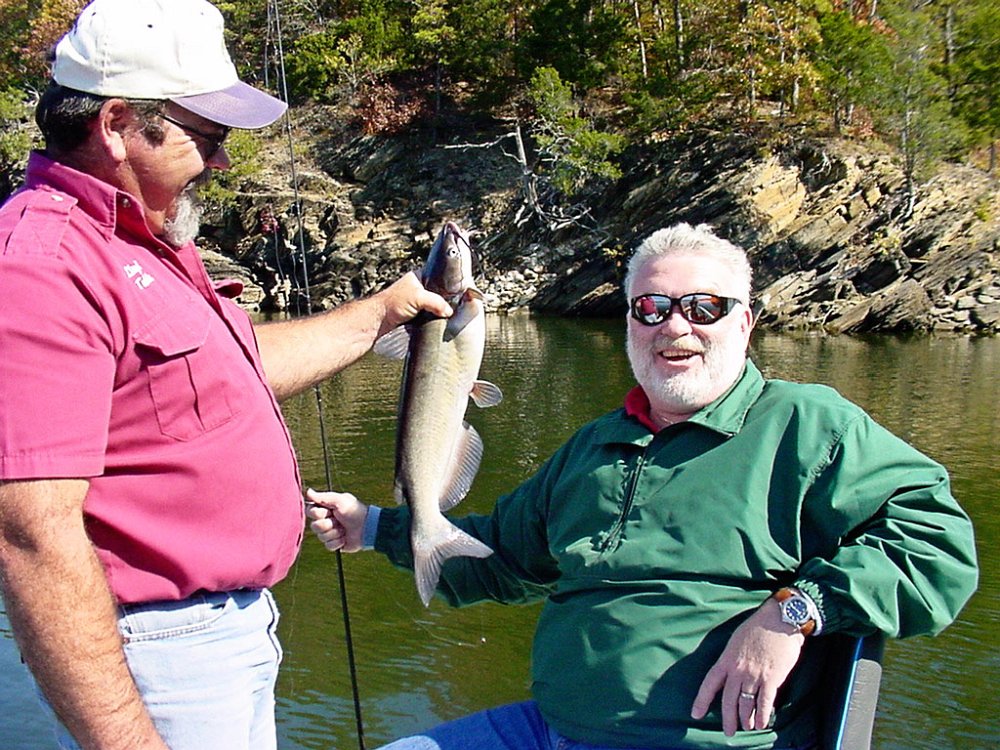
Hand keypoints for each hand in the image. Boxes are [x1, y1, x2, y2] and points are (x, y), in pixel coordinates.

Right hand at [305, 488, 369, 552]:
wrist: (367, 527)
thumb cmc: (354, 510)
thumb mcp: (340, 500)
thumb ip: (323, 497)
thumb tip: (308, 491)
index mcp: (325, 509)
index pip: (309, 511)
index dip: (316, 513)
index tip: (327, 511)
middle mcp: (325, 521)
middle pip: (314, 526)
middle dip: (327, 524)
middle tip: (338, 520)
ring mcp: (329, 533)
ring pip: (321, 537)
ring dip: (334, 532)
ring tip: (344, 529)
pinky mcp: (334, 544)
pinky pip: (328, 546)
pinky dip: (338, 542)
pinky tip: (345, 538)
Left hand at [375, 272, 451, 337]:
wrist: (378, 321)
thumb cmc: (392, 304)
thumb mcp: (418, 297)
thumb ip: (436, 302)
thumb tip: (449, 311)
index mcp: (417, 277)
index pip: (439, 278)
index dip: (448, 285)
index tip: (457, 294)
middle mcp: (417, 289)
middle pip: (438, 294)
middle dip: (443, 302)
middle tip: (450, 308)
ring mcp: (416, 303)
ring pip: (434, 307)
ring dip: (436, 313)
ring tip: (443, 316)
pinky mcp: (414, 316)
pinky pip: (429, 317)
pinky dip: (431, 320)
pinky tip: (434, 322)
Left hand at [690, 598, 805, 735]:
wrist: (779, 620)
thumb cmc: (758, 626)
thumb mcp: (736, 640)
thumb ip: (732, 658)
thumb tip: (731, 672)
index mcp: (726, 659)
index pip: (709, 683)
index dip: (702, 700)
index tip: (695, 714)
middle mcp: (738, 670)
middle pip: (728, 700)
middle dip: (728, 719)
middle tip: (729, 732)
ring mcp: (754, 675)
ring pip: (746, 705)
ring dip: (746, 719)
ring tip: (746, 727)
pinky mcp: (772, 678)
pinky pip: (765, 702)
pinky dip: (763, 715)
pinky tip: (762, 724)